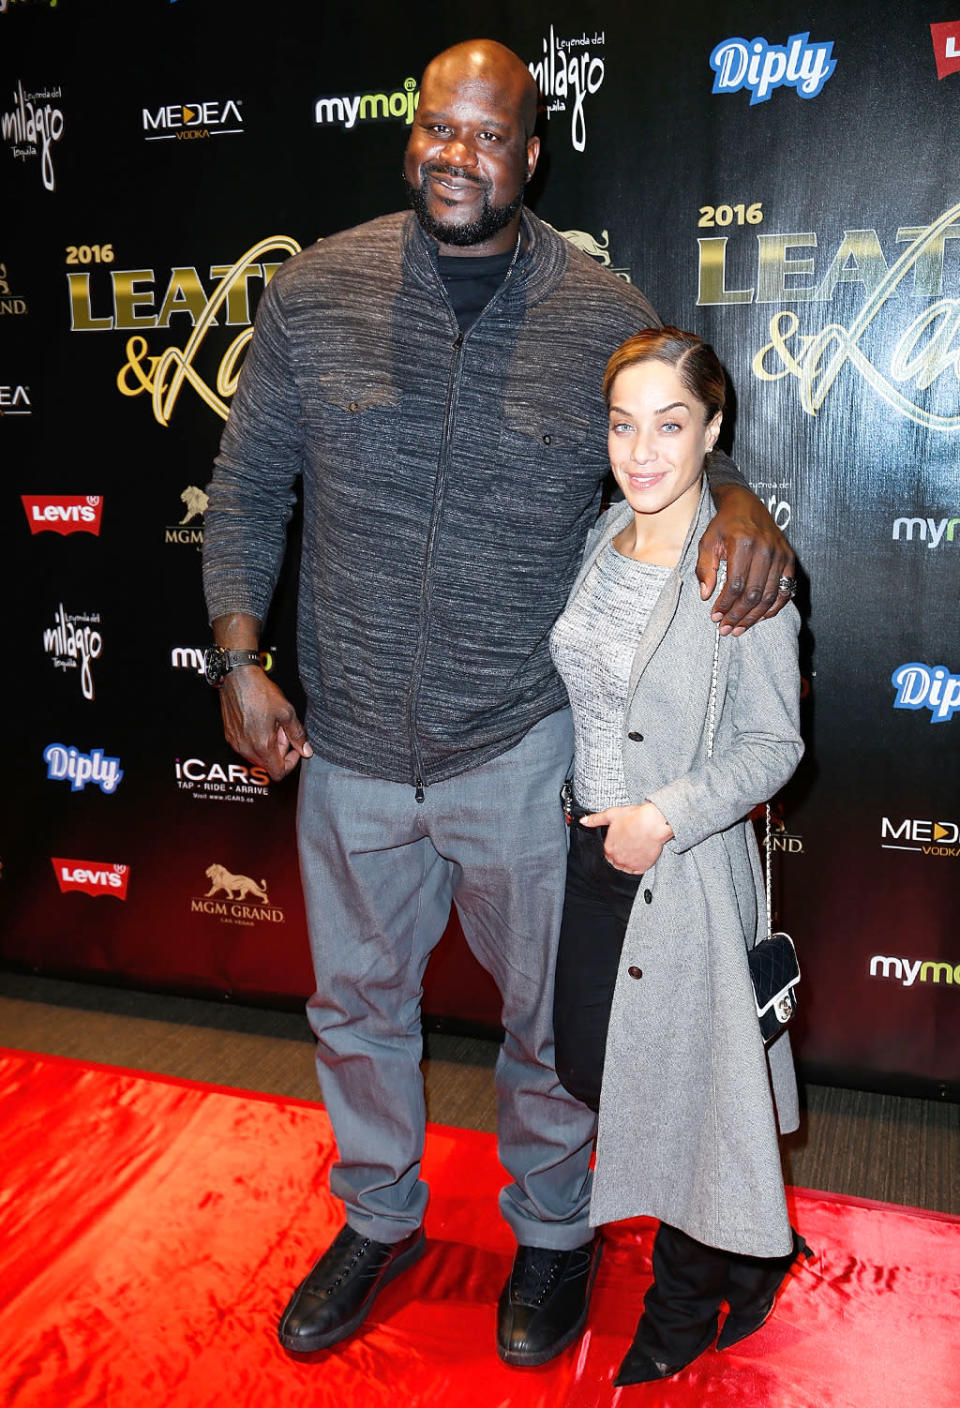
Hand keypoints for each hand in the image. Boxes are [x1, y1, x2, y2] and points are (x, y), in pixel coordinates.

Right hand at [218, 667, 311, 781]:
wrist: (237, 678)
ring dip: (268, 747)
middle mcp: (246, 748)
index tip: (294, 749)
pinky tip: (260, 724)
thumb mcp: (287, 712)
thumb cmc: (260, 692)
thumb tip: (305, 750)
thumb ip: (297, 735)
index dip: (290, 763)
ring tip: (271, 726)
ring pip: (257, 757)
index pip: (278, 772)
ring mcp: (236, 743)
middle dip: (279, 752)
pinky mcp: (230, 736)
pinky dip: (256, 742)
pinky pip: (246, 748)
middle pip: (268, 765)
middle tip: (282, 731)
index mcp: (262, 746)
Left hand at [580, 802, 672, 873]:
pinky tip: (641, 854)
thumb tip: (583, 821)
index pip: (607, 852)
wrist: (653, 823)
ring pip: (625, 867)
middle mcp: (617, 859)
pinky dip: (638, 864)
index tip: (620, 840)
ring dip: (628, 860)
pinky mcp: (642, 867)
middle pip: (615, 860)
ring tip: (635, 848)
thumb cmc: (635, 818)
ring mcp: (630, 864)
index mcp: (609, 848)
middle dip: (621, 853)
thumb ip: (595, 819)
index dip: (614, 845)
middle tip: (629, 843)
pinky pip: (637, 870)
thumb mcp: (611, 815)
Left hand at [696, 483, 794, 634]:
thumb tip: (706, 595)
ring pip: (770, 595)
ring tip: (739, 628)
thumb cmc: (724, 524)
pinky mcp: (789, 559)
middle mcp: (765, 549)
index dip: (725, 605)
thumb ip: (704, 568)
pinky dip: (774, 607)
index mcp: (743, 543)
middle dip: (738, 615)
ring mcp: (780, 554)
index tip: (715, 617)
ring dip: (754, 616)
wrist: (746, 504)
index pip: (736, 584)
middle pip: (754, 593)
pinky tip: (760, 617)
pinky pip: (785, 590)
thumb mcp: (707, 542)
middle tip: (726, 629)